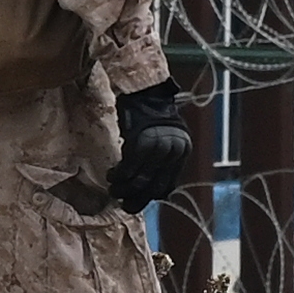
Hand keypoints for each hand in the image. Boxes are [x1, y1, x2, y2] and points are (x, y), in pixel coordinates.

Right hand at [110, 80, 199, 210]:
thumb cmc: (149, 115)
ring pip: (140, 179)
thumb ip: (160, 162)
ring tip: (112, 188)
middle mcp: (174, 151)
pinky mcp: (143, 141)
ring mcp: (159, 146)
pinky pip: (129, 167)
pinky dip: (118, 175)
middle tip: (122, 203)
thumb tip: (152, 192)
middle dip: (136, 199)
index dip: (149, 197)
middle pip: (154, 186)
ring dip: (123, 188)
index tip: (136, 202)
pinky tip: (111, 175)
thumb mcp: (161, 140)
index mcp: (182, 152)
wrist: (143, 89)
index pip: (167, 186)